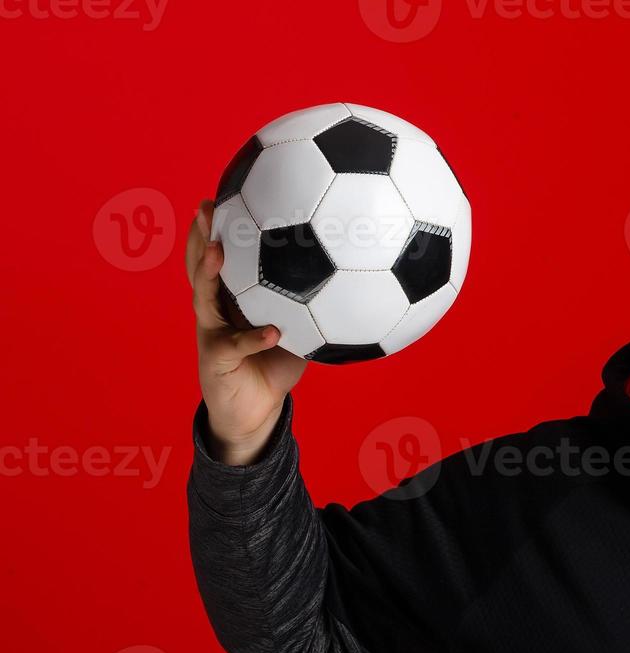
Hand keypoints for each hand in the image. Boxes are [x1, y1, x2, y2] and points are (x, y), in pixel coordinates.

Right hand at [187, 199, 307, 464]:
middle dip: (201, 235)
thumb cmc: (275, 364)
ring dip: (210, 274)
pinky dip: (254, 338)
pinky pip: (236, 346)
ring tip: (220, 252)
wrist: (255, 411)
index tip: (224, 192)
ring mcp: (212, 333)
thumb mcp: (299, 328)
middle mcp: (216, 309)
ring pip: (204, 298)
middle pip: (200, 266)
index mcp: (231, 296)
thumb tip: (356, 272)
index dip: (219, 226)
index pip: (221, 255)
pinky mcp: (217, 361)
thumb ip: (316, 301)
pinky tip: (271, 331)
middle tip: (206, 207)